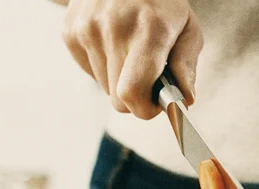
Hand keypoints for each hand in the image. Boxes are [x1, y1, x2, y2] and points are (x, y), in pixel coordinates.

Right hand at [62, 0, 203, 118]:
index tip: (154, 105)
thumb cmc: (161, 2)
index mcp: (149, 29)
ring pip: (104, 87)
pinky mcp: (70, 31)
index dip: (144, 109)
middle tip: (148, 77)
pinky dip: (103, 66)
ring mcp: (87, 29)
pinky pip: (89, 71)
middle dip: (135, 97)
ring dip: (118, 80)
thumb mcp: (187, 27)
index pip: (132, 93)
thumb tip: (183, 100)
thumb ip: (186, 66)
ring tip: (129, 51)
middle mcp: (114, 28)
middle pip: (118, 98)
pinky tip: (112, 43)